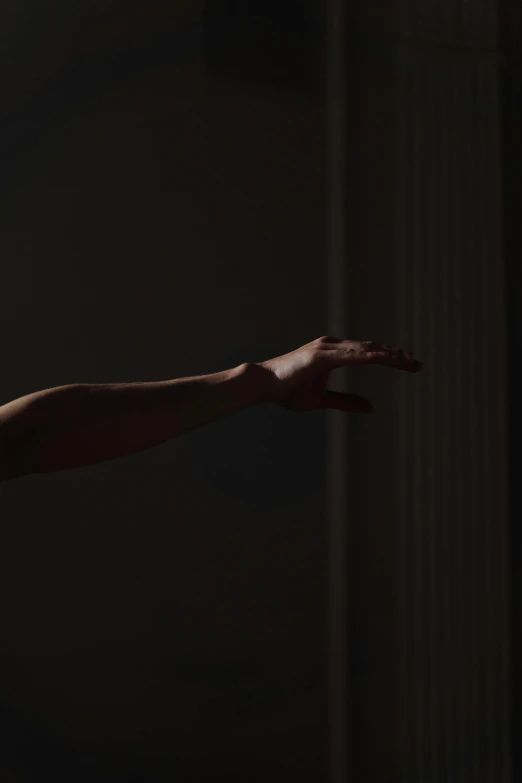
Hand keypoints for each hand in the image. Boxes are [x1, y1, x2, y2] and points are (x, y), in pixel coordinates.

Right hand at [254, 335, 421, 412]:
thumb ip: (346, 402)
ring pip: (364, 350)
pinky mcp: (320, 356)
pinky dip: (369, 355)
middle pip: (371, 349)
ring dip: (387, 355)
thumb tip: (371, 407)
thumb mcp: (323, 400)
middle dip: (395, 356)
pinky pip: (350, 355)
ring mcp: (327, 349)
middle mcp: (333, 347)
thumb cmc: (288, 390)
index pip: (368, 354)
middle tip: (417, 364)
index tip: (409, 365)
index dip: (390, 359)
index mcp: (334, 354)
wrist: (263, 385)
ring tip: (407, 361)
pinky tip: (384, 359)